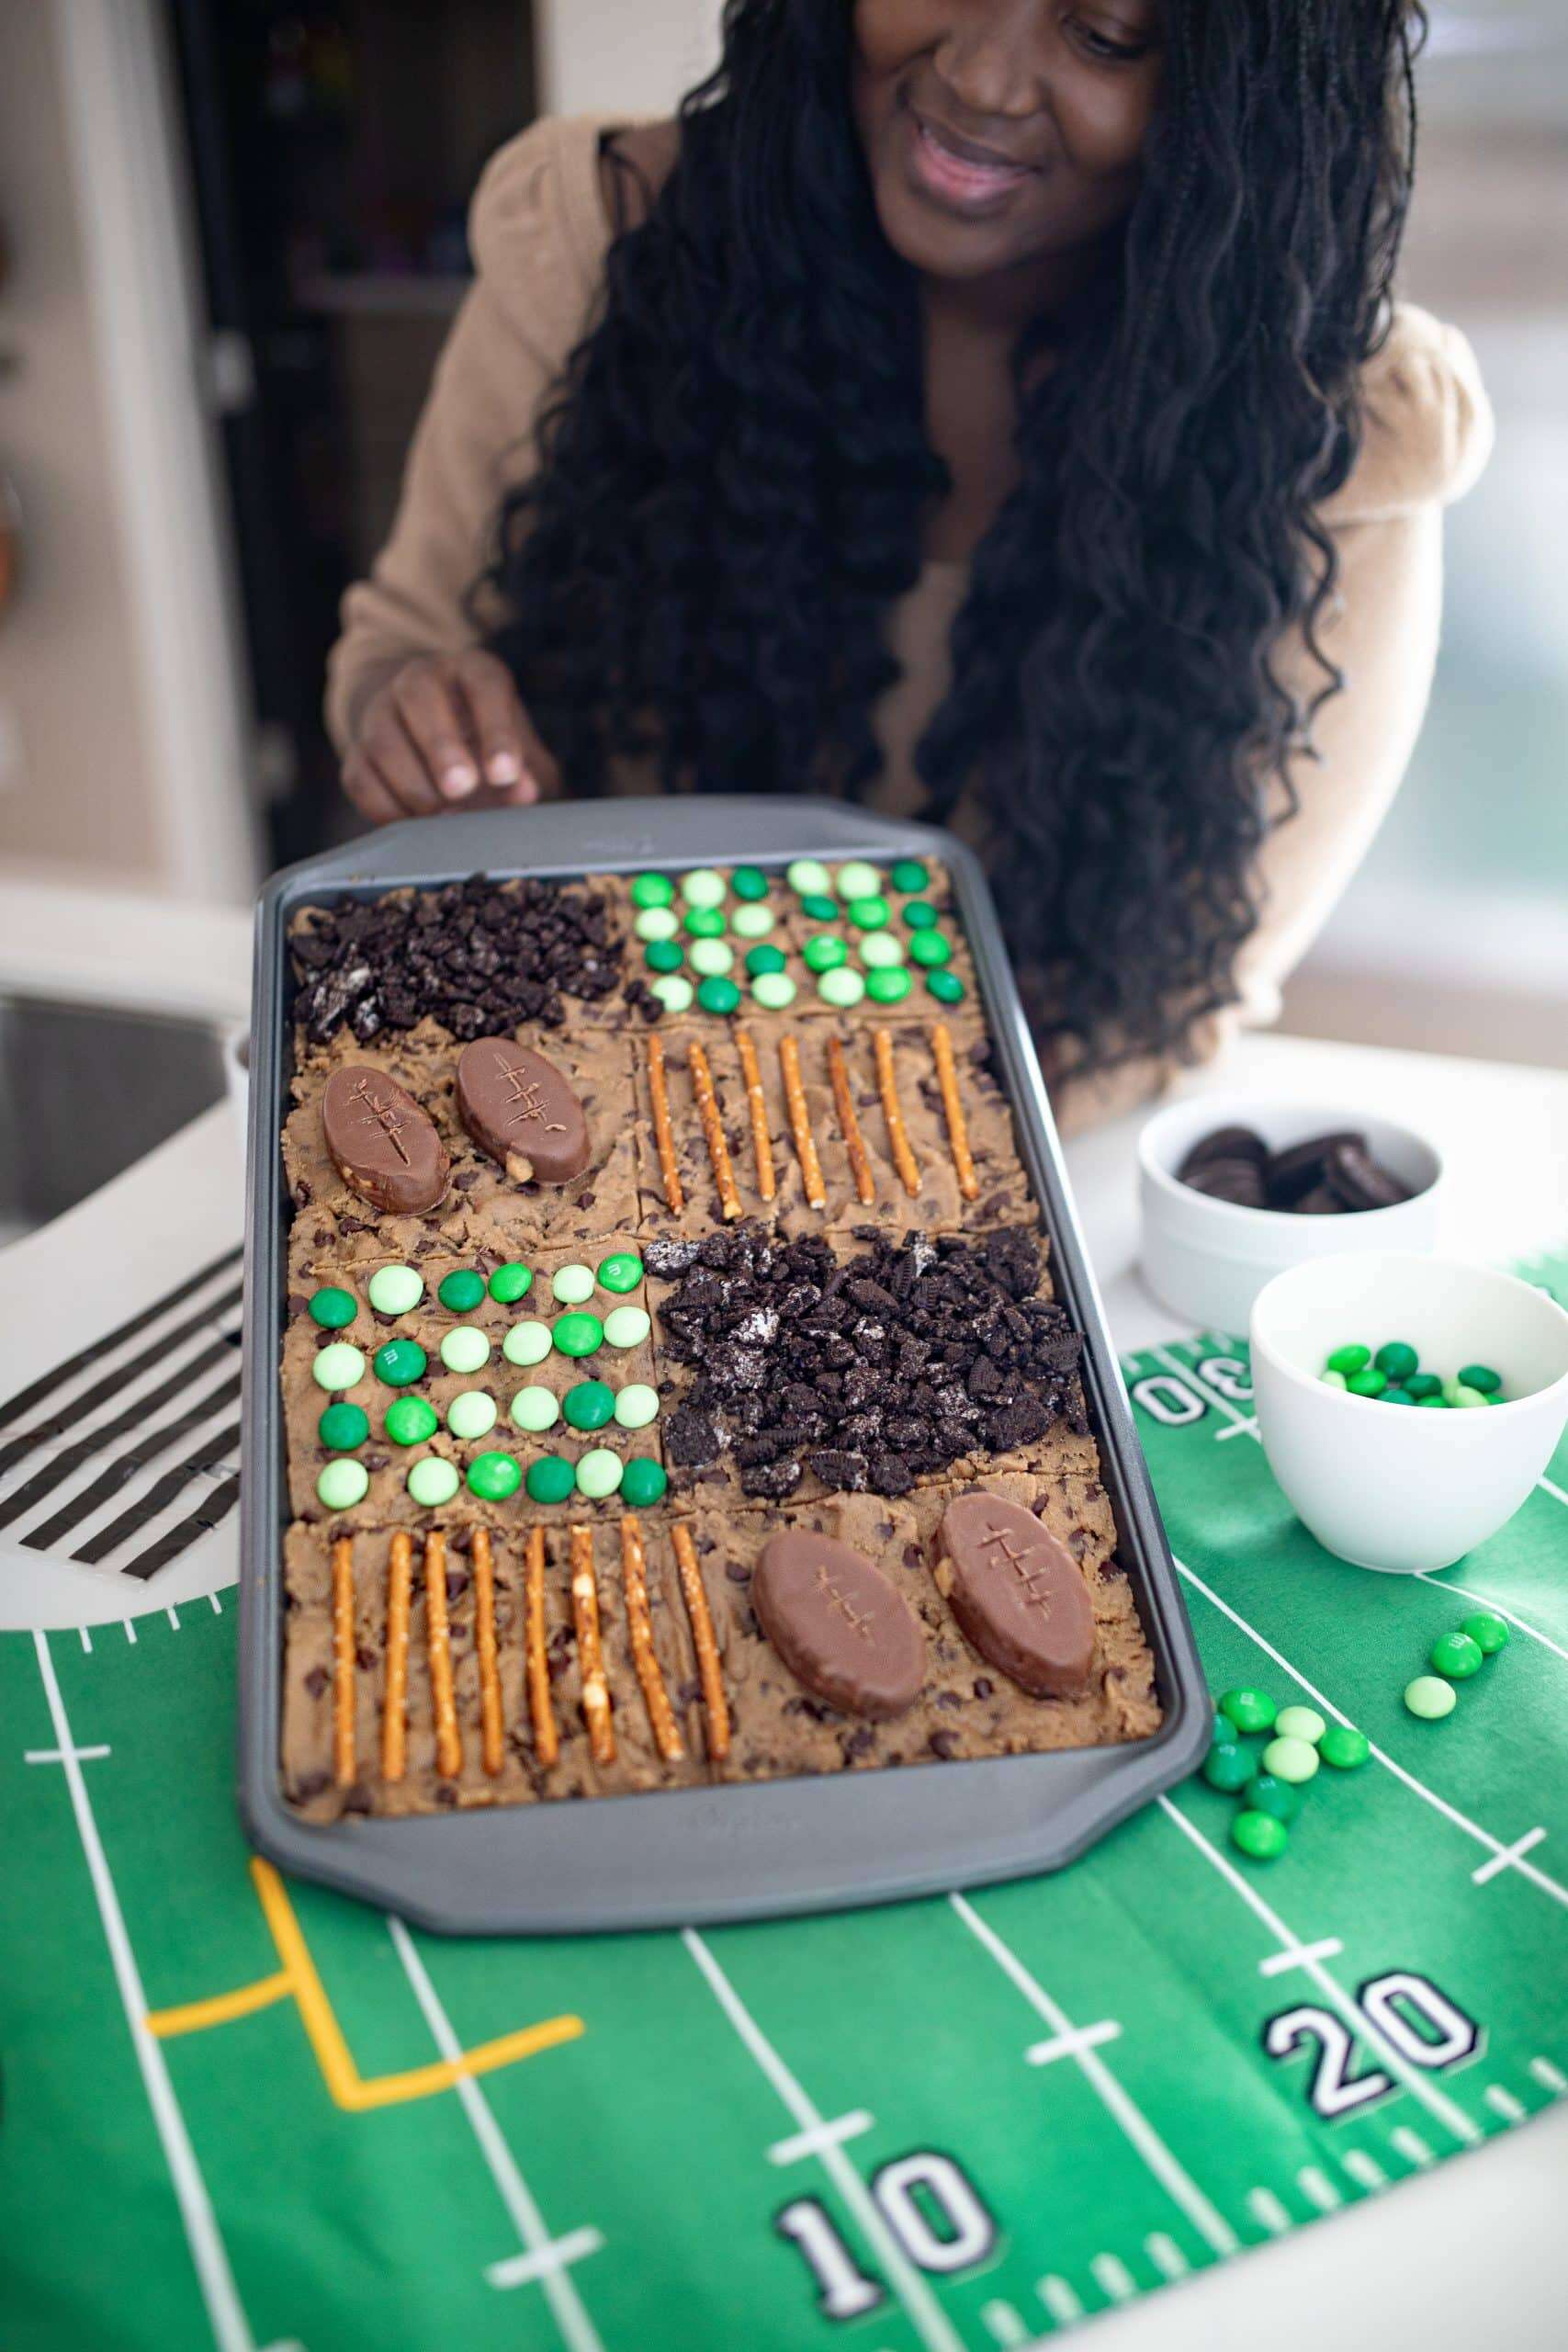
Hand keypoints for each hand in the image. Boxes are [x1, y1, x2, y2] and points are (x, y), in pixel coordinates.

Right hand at [342, 649, 559, 821]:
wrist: (432, 732)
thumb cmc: (488, 745)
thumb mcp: (520, 752)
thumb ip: (528, 772)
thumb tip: (524, 793)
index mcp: (471, 671)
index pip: (484, 684)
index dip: (496, 730)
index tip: (505, 775)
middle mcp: (421, 680)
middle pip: (419, 695)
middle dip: (441, 747)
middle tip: (462, 789)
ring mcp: (382, 711)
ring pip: (382, 739)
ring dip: (412, 784)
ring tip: (443, 815)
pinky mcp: (357, 751)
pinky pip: (359, 777)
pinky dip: (385, 807)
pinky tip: (413, 824)